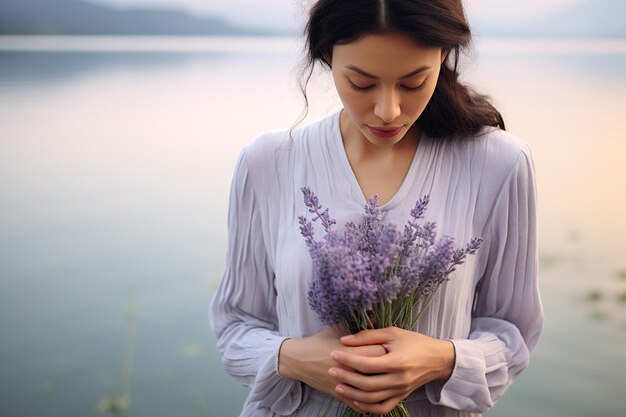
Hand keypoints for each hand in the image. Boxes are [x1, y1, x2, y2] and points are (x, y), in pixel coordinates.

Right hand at [279, 327, 385, 411]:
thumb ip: (358, 326)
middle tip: (391, 363)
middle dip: (386, 367)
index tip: (391, 347)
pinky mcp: (339, 395)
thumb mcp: (337, 329)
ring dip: (380, 386)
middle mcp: (348, 368)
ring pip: (370, 390)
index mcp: (349, 350)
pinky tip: (377, 396)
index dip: (387, 349)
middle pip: (376, 370)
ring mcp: (343, 383)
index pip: (377, 352)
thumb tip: (377, 320)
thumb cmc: (319, 341)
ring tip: (387, 379)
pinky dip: (369, 403)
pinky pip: (359, 403)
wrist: (299, 359)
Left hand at [329, 327, 455, 414]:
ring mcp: (401, 391)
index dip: (347, 360)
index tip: (333, 354)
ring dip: (352, 394)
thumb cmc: (413, 342)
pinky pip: (382, 408)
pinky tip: (355, 400)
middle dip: (346, 377)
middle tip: (331, 370)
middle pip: (367, 384)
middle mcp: (399, 379)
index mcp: (397, 361)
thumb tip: (344, 340)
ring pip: (372, 399)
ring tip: (338, 385)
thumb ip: (367, 336)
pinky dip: (367, 407)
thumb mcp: (392, 333)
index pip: (366, 364)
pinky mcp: (401, 397)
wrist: (437, 358)